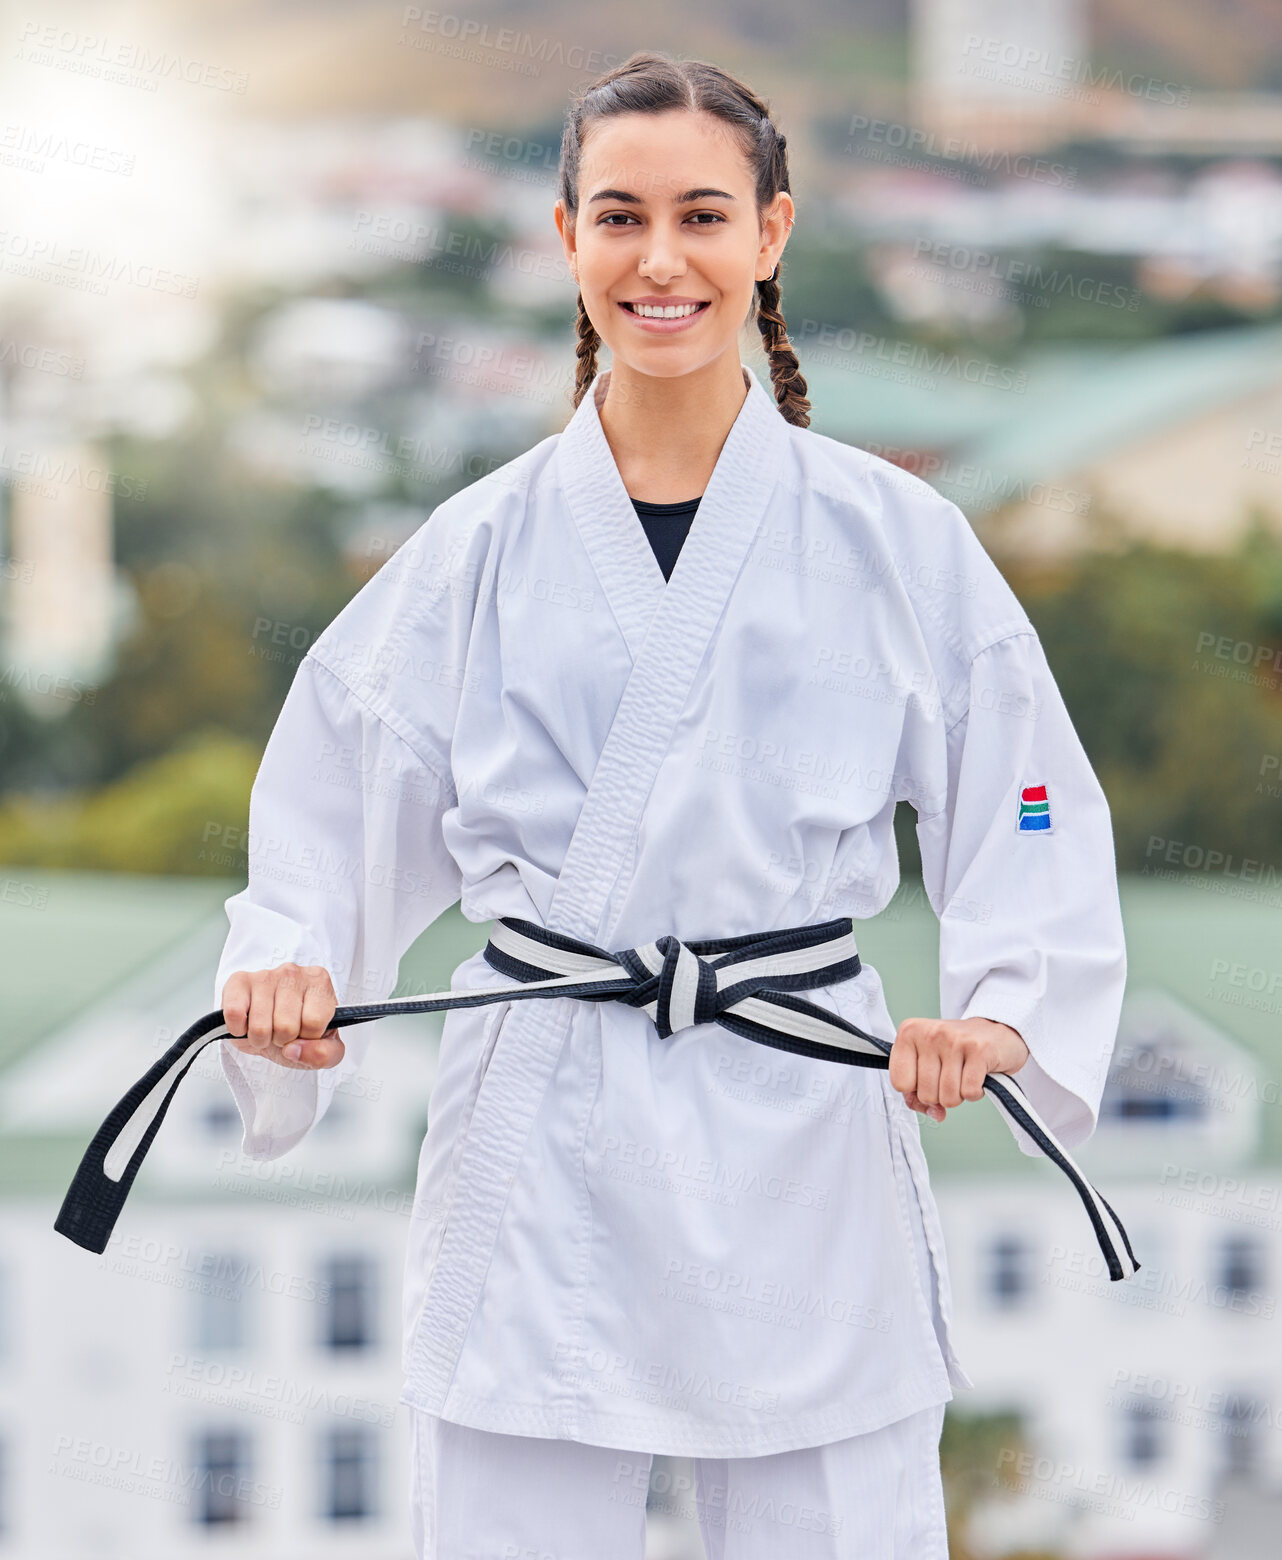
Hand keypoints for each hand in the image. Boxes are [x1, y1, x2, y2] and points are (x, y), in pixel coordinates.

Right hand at [221, 963, 344, 1069]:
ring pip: (260, 1026)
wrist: (272, 1027)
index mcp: (320, 984)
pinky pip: (234, 1014)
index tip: (304, 1032)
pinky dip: (238, 1030)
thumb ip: (324, 1055)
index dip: (307, 1037)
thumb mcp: (325, 1049)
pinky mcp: (239, 981)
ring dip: (261, 1039)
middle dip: (282, 1040)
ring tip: (266, 1028)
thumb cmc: (300, 1032)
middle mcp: (294, 973)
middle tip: (282, 1032)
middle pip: (286, 1026)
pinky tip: (247, 1024)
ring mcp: (265, 975)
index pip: (314, 1022)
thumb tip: (293, 1050)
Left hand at [888, 1016, 1028, 1122]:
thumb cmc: (956, 1049)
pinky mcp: (979, 1050)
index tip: (927, 1077)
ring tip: (963, 1075)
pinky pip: (969, 1093)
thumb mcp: (927, 1064)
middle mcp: (930, 1033)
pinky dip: (975, 1093)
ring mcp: (954, 1040)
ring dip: (958, 1095)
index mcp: (909, 1032)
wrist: (995, 1031)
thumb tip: (935, 1114)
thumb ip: (917, 1093)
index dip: (915, 1090)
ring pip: (948, 1097)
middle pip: (925, 1094)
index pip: (899, 1083)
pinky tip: (976, 1076)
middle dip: (939, 1095)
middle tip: (950, 1075)